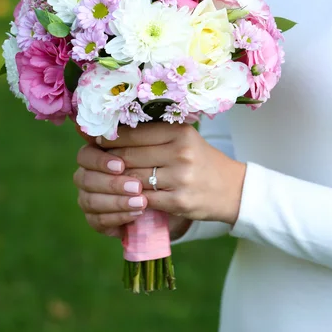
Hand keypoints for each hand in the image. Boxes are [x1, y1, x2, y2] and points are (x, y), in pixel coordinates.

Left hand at [74, 122, 245, 236]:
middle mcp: (181, 152)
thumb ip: (154, 134)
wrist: (234, 189)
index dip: (111, 139)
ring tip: (111, 180)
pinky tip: (127, 197)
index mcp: (179, 132)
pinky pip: (144, 199)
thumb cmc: (202, 160)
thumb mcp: (184, 139)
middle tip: (98, 164)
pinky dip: (133, 199)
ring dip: (119, 182)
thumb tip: (113, 131)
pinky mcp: (180, 201)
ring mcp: (181, 178)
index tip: (97, 141)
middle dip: (110, 162)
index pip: (134, 134)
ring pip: (133, 179)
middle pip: (129, 157)